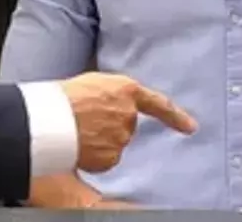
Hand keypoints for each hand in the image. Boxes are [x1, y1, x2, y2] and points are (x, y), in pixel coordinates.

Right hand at [58, 72, 196, 171]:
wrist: (50, 117)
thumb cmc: (64, 96)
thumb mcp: (94, 83)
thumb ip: (112, 94)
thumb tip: (113, 104)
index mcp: (126, 90)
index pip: (158, 105)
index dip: (176, 117)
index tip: (191, 127)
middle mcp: (128, 114)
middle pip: (126, 125)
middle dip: (109, 125)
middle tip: (84, 119)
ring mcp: (121, 137)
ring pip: (114, 143)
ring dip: (100, 140)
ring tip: (77, 130)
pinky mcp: (111, 156)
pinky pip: (106, 158)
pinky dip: (94, 155)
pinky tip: (80, 145)